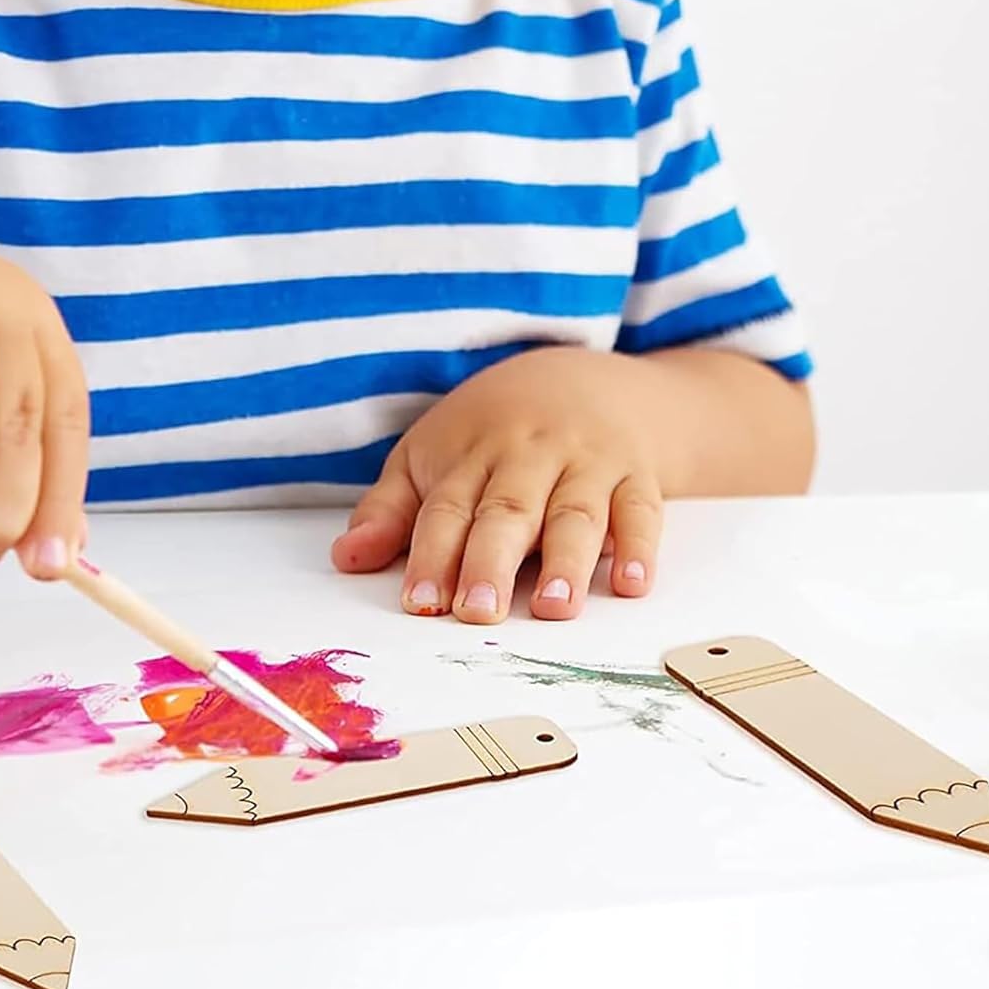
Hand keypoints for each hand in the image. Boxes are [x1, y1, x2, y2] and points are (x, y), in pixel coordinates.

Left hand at [331, 348, 665, 622]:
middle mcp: (528, 455)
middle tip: (478, 612)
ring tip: (554, 608)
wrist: (584, 377)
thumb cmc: (494, 428)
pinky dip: (640, 547)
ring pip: (576, 512)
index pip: (447, 508)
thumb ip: (391, 510)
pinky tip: (632, 583)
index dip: (431, 556)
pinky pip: (642, 509)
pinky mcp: (636, 473)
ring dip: (567, 561)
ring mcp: (586, 462)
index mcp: (470, 451)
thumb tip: (346, 558)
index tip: (420, 602)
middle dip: (491, 562)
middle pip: (507, 511)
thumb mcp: (432, 454)